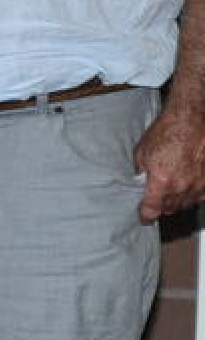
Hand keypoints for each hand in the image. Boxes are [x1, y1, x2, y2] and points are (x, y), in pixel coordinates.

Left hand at [135, 102, 204, 220]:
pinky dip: (191, 196)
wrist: (191, 121)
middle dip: (160, 208)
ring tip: (169, 193)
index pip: (152, 209)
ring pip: (185, 205)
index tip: (144, 219)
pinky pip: (199, 197)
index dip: (146, 216)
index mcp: (162, 181)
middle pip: (169, 209)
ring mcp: (198, 185)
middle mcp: (181, 187)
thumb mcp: (142, 153)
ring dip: (175, 203)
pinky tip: (185, 188)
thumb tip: (140, 184)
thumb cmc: (166, 132)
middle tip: (155, 202)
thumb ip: (141, 173)